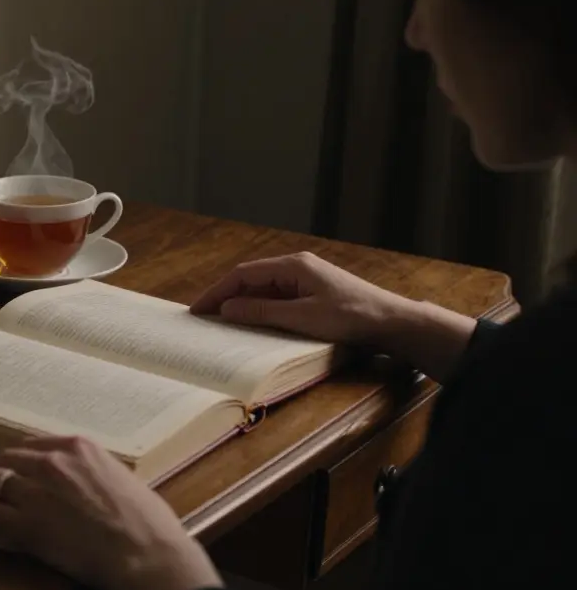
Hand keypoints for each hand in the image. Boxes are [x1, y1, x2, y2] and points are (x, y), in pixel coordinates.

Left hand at [0, 436, 222, 589]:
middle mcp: (51, 461)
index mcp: (77, 446)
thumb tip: (82, 482)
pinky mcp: (23, 523)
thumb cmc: (146, 521)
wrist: (145, 553)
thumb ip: (91, 473)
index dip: (19, 458)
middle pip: (8, 459)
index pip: (33, 445)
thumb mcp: (119, 479)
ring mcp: (34, 490)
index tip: (12, 465)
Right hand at [189, 251, 409, 343]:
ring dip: (242, 304)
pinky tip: (252, 323)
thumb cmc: (351, 317)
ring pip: (263, 289)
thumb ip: (262, 311)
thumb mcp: (302, 317)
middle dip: (225, 297)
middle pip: (251, 280)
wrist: (392, 322)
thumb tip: (227, 309)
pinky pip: (278, 298)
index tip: (198, 310)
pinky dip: (260, 309)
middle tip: (203, 318)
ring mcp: (305, 279)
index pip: (243, 274)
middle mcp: (296, 267)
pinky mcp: (313, 293)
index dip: (217, 291)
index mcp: (292, 266)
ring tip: (221, 323)